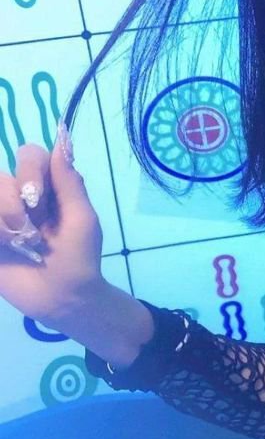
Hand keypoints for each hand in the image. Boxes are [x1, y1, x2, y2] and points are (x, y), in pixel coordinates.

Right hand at [0, 125, 103, 325]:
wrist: (63, 298)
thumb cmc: (79, 257)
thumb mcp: (82, 218)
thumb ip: (69, 182)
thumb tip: (62, 140)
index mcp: (49, 188)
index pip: (30, 155)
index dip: (30, 169)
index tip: (39, 194)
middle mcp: (20, 197)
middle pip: (0, 174)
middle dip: (13, 199)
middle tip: (29, 226)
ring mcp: (0, 216)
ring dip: (3, 217)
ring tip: (20, 241)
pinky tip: (6, 246)